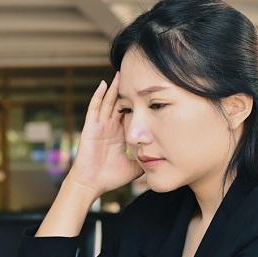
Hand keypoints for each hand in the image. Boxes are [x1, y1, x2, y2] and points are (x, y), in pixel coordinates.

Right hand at [66, 73, 142, 196]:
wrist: (93, 184)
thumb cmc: (112, 176)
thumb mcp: (136, 165)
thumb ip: (148, 159)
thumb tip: (167, 158)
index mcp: (121, 133)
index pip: (132, 112)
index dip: (139, 101)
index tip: (151, 90)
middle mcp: (111, 126)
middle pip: (120, 102)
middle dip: (128, 89)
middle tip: (138, 73)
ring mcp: (100, 125)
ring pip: (108, 101)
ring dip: (114, 87)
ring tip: (121, 72)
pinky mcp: (91, 127)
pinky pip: (94, 108)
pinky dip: (98, 96)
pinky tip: (103, 84)